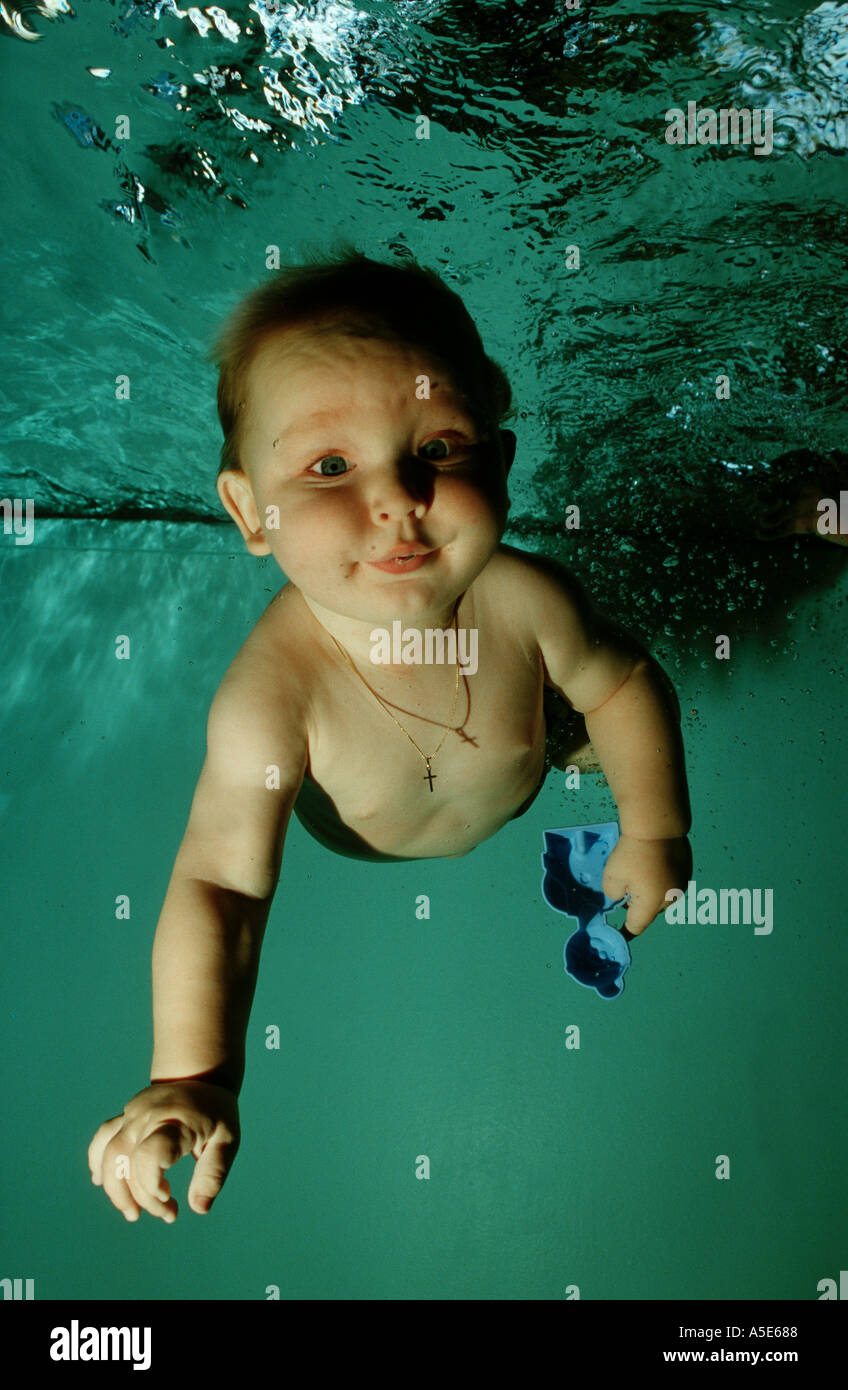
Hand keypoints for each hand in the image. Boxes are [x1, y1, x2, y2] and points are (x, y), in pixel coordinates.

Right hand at [88, 1080, 239, 1223]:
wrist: (202, 1075)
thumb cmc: (217, 1112)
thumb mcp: (228, 1139)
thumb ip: (214, 1173)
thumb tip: (199, 1209)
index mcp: (175, 1120)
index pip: (149, 1154)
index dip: (151, 1183)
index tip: (170, 1197)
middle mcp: (148, 1116)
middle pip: (127, 1160)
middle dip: (142, 1197)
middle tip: (168, 1215)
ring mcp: (133, 1114)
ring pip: (109, 1153)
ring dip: (115, 1189)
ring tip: (133, 1214)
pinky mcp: (125, 1116)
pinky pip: (103, 1139)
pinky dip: (98, 1162)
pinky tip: (102, 1182)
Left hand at [602, 834, 691, 935]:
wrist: (657, 826)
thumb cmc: (632, 853)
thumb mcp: (611, 876)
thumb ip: (612, 894)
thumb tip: (619, 896)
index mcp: (651, 905)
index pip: (636, 926)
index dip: (625, 932)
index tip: (619, 934)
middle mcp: (669, 899)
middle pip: (649, 911)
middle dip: (636, 904)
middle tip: (624, 888)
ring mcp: (680, 885)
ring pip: (661, 897)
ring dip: (649, 892)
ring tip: (638, 874)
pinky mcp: (686, 870)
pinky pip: (669, 882)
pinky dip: (660, 879)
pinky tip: (652, 864)